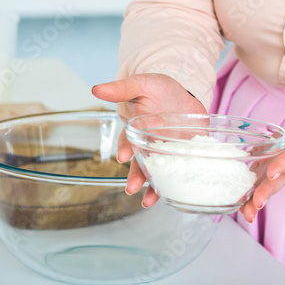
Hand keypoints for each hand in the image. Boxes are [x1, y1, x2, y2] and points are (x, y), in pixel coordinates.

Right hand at [91, 73, 205, 207]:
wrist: (185, 92)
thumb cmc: (159, 88)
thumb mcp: (141, 84)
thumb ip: (122, 89)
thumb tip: (96, 88)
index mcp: (137, 129)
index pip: (128, 141)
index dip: (125, 148)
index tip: (123, 156)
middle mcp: (150, 144)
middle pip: (140, 163)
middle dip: (135, 175)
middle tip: (132, 188)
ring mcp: (167, 151)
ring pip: (158, 172)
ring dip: (152, 187)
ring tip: (148, 201)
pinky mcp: (187, 152)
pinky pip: (182, 169)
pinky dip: (179, 182)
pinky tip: (176, 193)